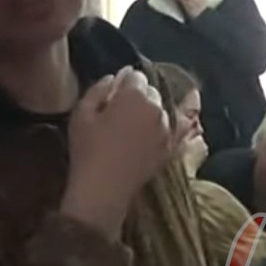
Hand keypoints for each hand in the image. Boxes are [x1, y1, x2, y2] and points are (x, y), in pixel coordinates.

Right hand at [61, 67, 171, 233]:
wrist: (104, 189)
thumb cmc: (88, 149)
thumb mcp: (81, 113)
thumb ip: (98, 89)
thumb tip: (114, 78)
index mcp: (134, 95)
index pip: (134, 76)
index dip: (122, 85)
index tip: (111, 97)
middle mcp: (157, 108)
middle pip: (150, 92)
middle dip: (137, 97)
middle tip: (119, 114)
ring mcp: (168, 128)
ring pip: (161, 109)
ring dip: (150, 111)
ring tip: (134, 127)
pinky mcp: (172, 146)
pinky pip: (181, 126)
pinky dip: (180, 118)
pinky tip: (183, 109)